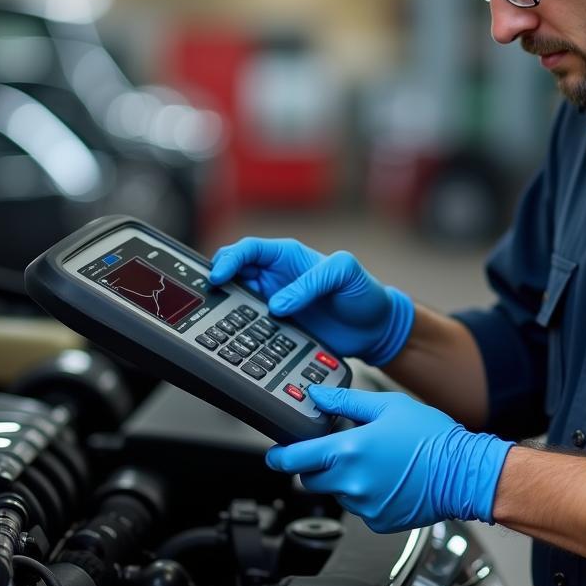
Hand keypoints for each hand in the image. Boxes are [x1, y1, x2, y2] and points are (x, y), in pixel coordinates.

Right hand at [208, 238, 413, 365]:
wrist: (374, 329)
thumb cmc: (364, 292)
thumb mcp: (344, 273)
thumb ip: (312, 281)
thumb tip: (278, 304)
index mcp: (288, 256)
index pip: (249, 249)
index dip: (230, 259)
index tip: (220, 275)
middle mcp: (277, 277)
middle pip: (236, 273)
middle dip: (219, 280)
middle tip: (211, 295)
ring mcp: (275, 303)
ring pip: (238, 300)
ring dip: (227, 306)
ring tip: (219, 316)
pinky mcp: (279, 328)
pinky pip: (252, 326)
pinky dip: (241, 329)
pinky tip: (238, 335)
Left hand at [266, 386, 512, 532]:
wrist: (463, 472)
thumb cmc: (431, 437)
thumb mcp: (387, 406)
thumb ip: (345, 403)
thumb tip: (318, 396)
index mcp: (348, 452)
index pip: (295, 459)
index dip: (280, 457)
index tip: (275, 455)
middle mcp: (351, 483)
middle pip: (311, 480)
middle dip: (317, 466)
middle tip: (339, 451)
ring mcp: (364, 506)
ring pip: (337, 493)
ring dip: (345, 479)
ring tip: (376, 462)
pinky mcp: (378, 521)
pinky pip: (360, 507)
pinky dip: (366, 495)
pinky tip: (387, 479)